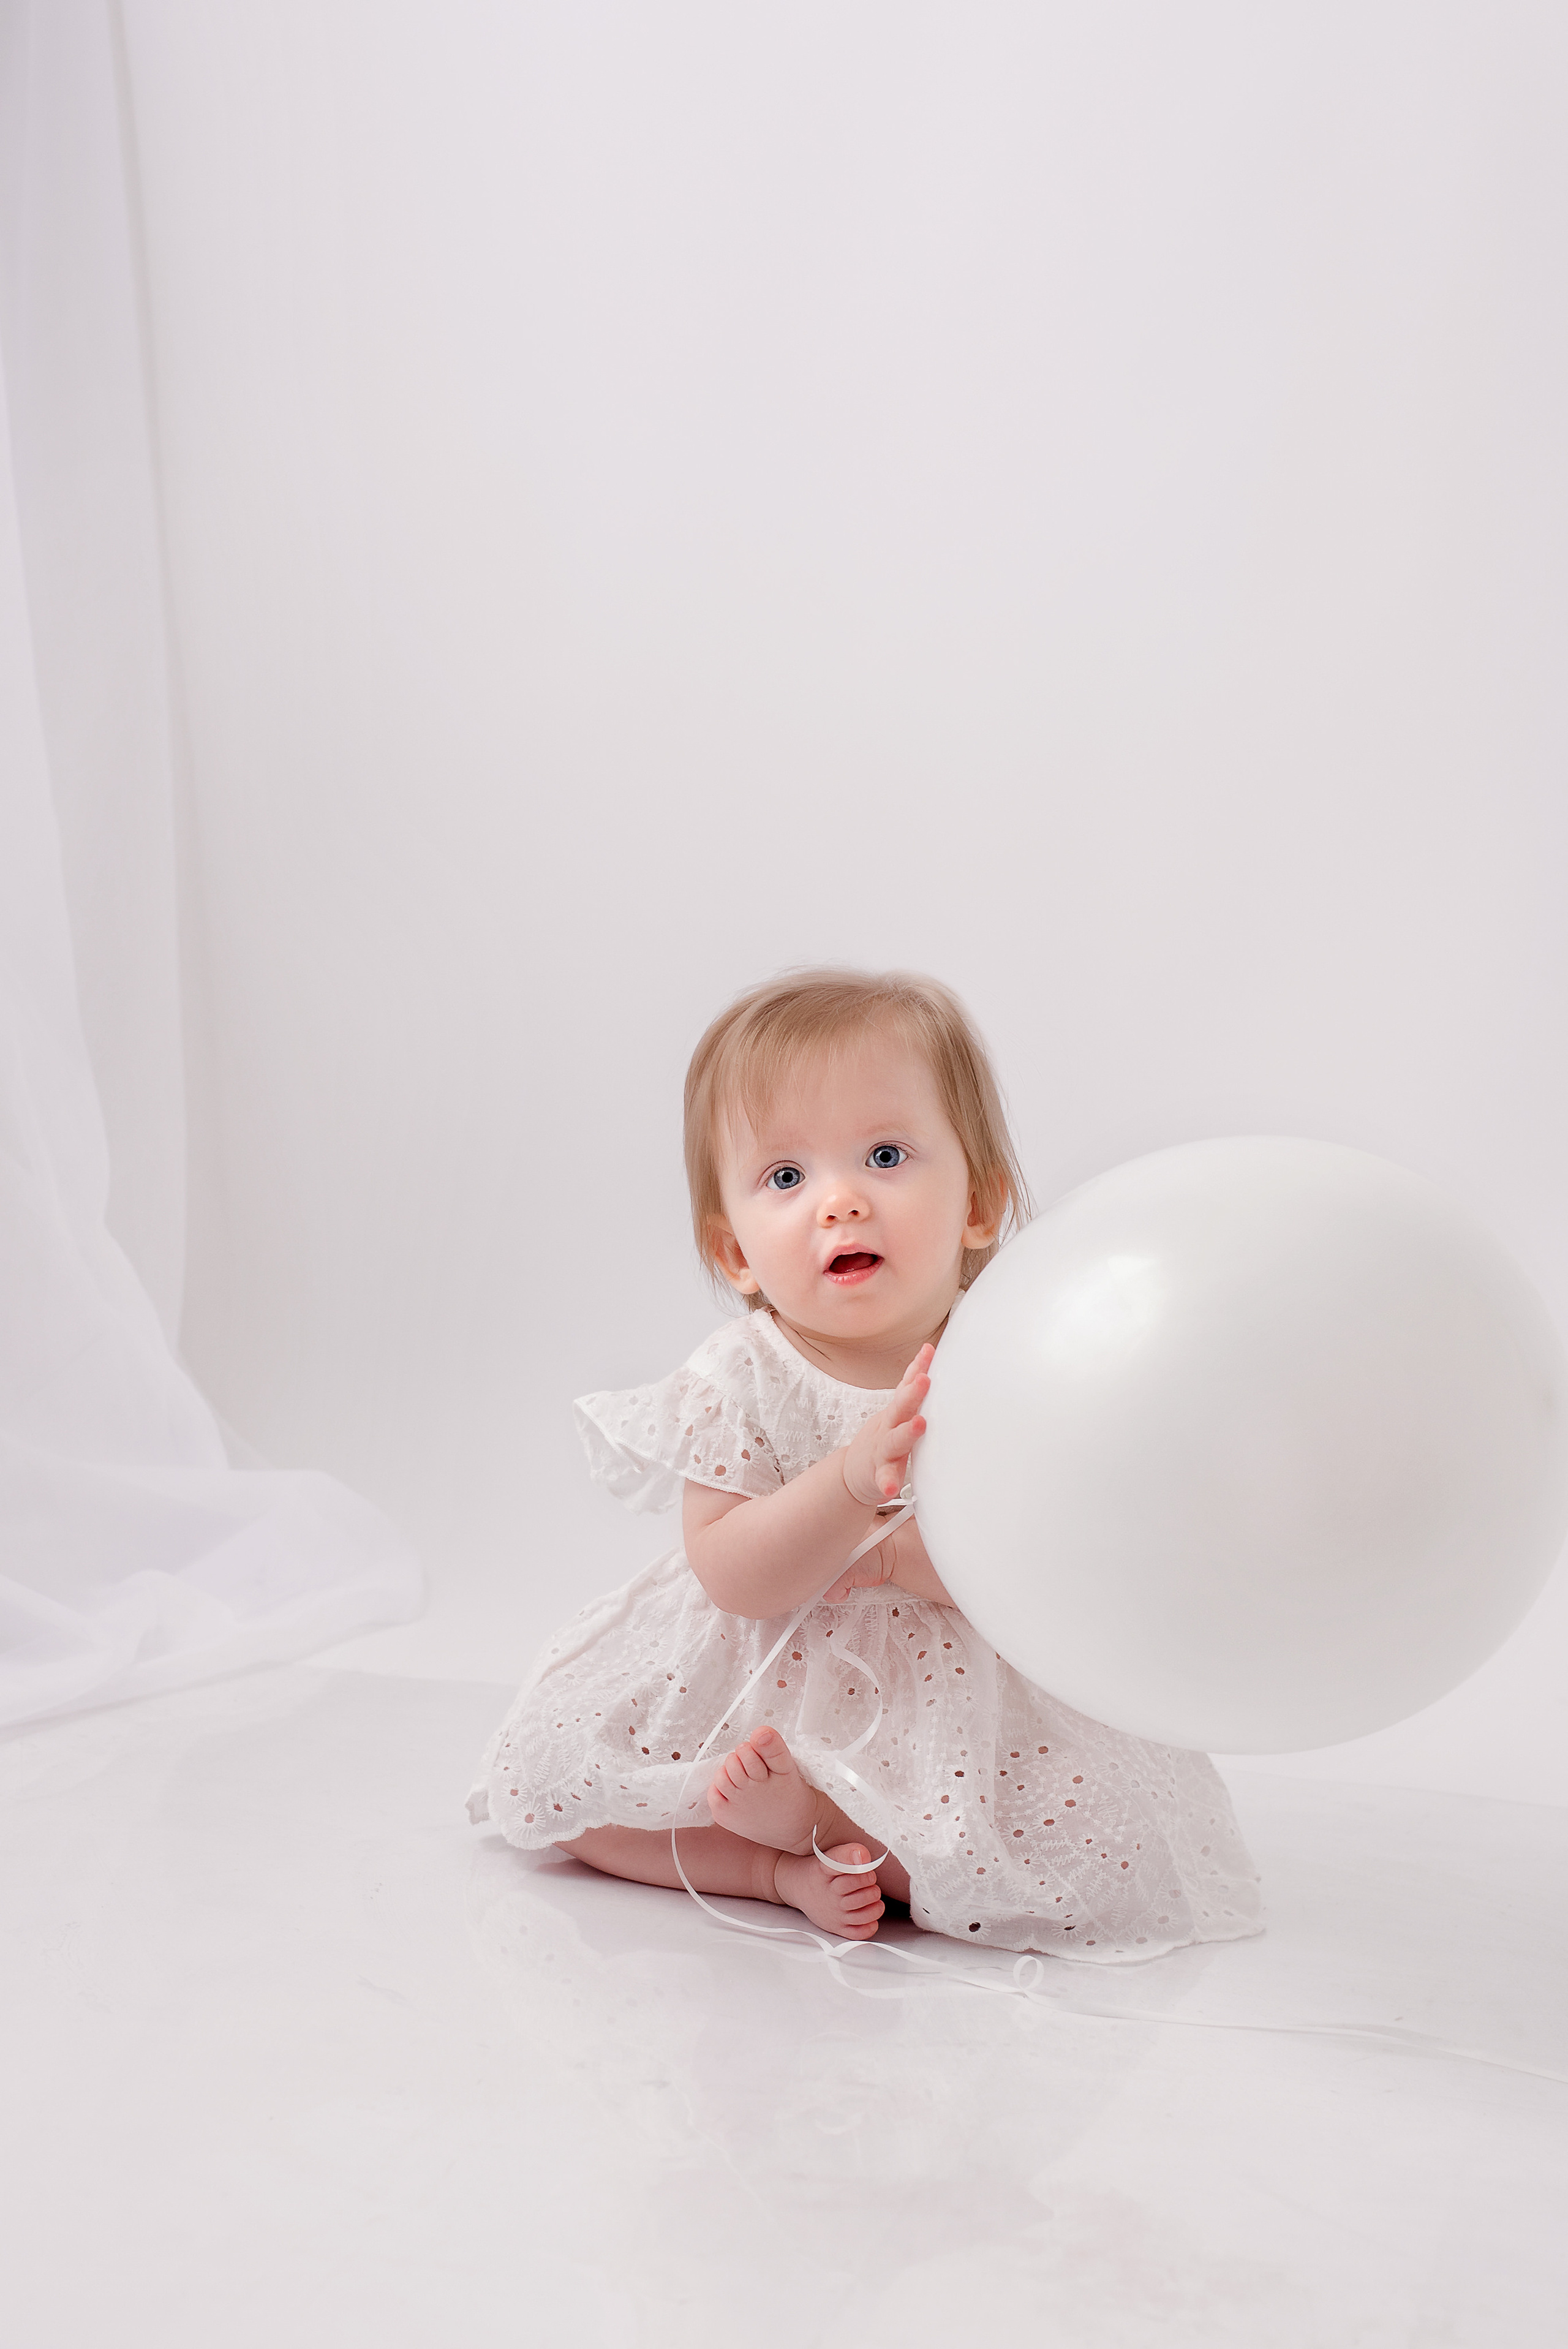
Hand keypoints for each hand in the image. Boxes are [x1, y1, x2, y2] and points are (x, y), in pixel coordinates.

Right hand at [841, 1344, 932, 1508]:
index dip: (917, 1368)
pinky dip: (886, 1482)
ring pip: (894, 1440)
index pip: (906, 1386)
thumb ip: (911, 1388)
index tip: (929, 1351)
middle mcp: (888, 1428)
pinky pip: (883, 1479)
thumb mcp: (896, 1411)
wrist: (853, 1472)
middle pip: (900, 1407)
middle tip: (925, 1380)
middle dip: (913, 1393)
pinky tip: (890, 1488)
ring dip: (906, 1432)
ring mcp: (882, 1451)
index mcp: (895, 1414)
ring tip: (919, 1424)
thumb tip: (930, 1353)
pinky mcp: (878, 1475)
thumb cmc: (883, 1438)